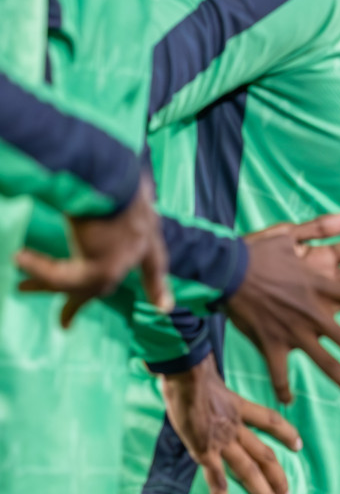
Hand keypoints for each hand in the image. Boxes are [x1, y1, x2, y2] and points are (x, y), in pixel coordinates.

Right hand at [15, 173, 169, 326]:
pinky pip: (64, 276)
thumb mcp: (116, 187)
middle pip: (106, 283)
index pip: (155, 262)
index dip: (158, 285)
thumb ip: (110, 202)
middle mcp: (138, 247)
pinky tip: (19, 257)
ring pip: (81, 284)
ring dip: (47, 283)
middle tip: (63, 324)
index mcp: (146, 227)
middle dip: (79, 302)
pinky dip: (40, 269)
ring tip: (21, 287)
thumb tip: (94, 190)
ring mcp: (123, 260)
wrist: (110, 171)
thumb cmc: (109, 169)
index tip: (164, 307)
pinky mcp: (103, 267)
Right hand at [160, 354, 300, 493]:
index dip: (286, 433)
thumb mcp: (209, 379)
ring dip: (263, 492)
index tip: (297, 445)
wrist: (186, 373)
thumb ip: (211, 389)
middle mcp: (236, 427)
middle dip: (278, 477)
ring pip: (249, 471)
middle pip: (265, 455)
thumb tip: (202, 382)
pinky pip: (217, 482)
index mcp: (238, 407)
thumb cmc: (190, 371)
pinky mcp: (205, 452)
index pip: (270, 420)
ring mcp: (222, 441)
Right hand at [227, 213, 339, 404]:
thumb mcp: (290, 232)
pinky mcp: (270, 343)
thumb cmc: (256, 250)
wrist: (223, 270)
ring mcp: (293, 331)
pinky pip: (279, 372)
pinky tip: (289, 403)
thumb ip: (322, 228)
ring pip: (326, 363)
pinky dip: (283, 388)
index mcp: (323, 287)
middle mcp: (314, 313)